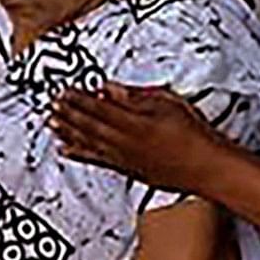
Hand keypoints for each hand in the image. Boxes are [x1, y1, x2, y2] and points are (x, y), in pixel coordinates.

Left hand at [52, 82, 237, 195]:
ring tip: (51, 123)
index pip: (97, 107)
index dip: (77, 99)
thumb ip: (134, 96)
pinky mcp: (128, 171)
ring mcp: (125, 159)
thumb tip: (109, 88)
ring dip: (67, 132)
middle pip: (88, 126)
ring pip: (88, 143)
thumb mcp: (168, 103)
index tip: (63, 91)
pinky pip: (97, 160)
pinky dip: (79, 154)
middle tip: (50, 105)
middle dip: (67, 114)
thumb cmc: (195, 136)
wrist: (209, 168)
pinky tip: (66, 150)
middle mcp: (124, 143)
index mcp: (134, 123)